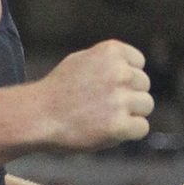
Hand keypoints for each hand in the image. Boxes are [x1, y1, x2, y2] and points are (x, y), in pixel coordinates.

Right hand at [36, 40, 152, 150]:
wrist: (37, 117)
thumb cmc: (56, 91)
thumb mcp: (81, 61)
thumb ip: (107, 62)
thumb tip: (131, 69)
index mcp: (111, 51)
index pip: (139, 63)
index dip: (126, 78)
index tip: (109, 88)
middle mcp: (119, 72)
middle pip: (144, 85)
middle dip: (129, 96)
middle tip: (104, 107)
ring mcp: (120, 99)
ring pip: (146, 106)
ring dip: (131, 114)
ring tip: (107, 119)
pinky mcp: (119, 125)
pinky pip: (141, 128)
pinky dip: (129, 132)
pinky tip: (111, 132)